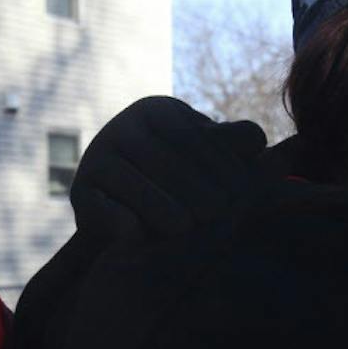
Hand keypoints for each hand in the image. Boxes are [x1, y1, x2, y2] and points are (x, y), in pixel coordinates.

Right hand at [71, 96, 266, 240]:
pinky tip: (136, 236)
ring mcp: (98, 158)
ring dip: (158, 207)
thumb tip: (267, 150)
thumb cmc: (184, 178)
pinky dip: (116, 221)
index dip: (220, 165)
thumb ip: (237, 150)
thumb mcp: (212, 158)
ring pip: (132, 183)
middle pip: (163, 160)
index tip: (242, 194)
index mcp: (158, 112)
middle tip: (219, 215)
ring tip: (185, 229)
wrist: (132, 208)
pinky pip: (99, 206)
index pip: (191, 137)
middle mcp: (123, 127)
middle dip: (193, 188)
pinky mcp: (81, 191)